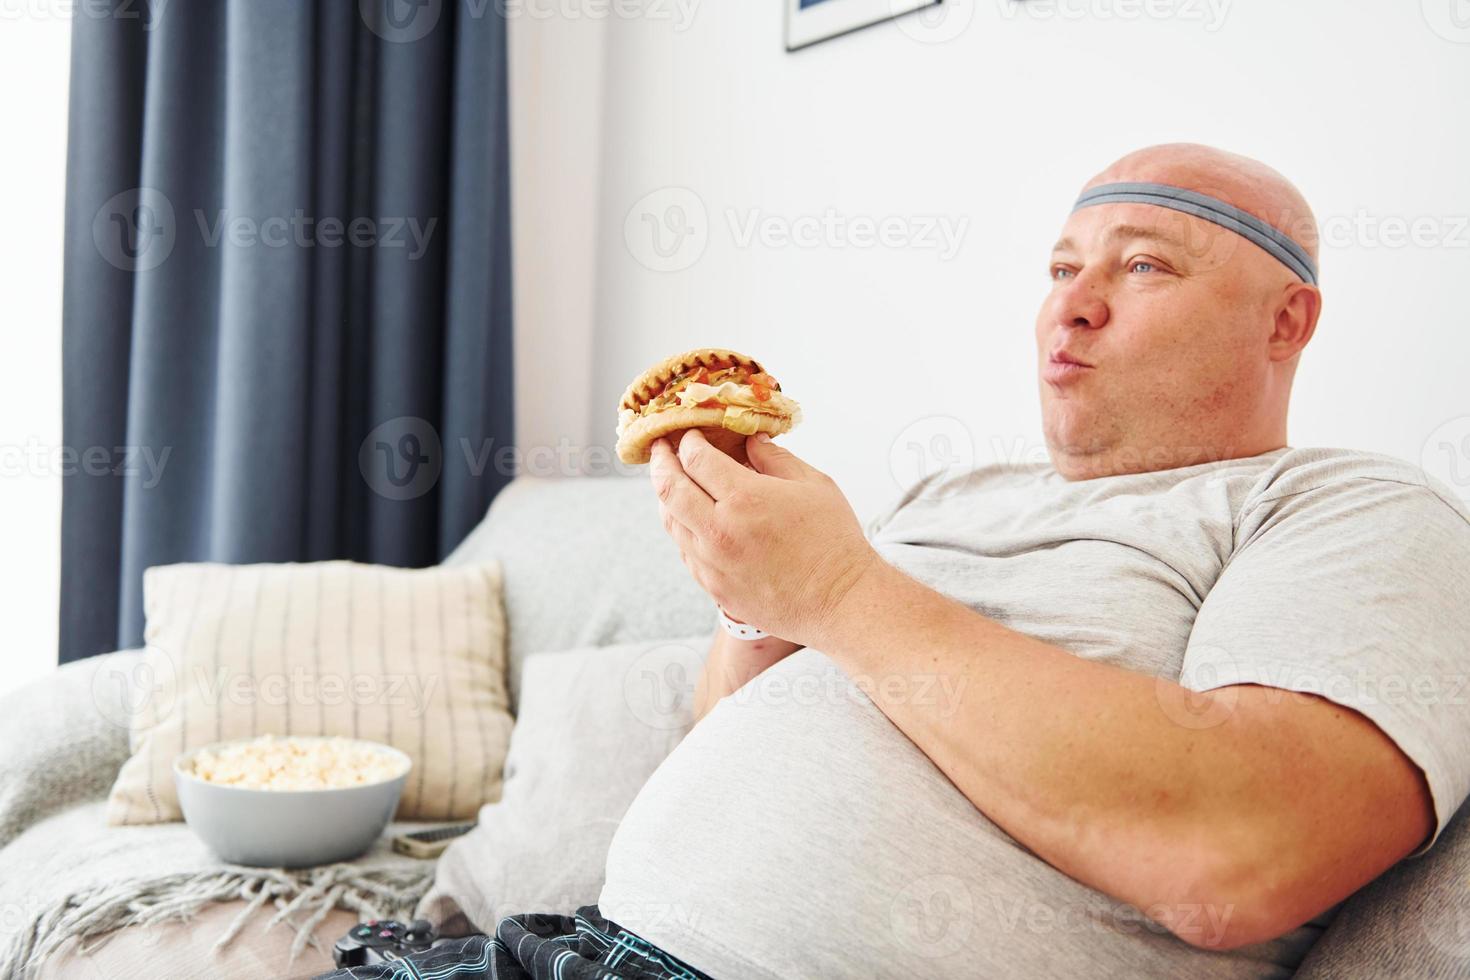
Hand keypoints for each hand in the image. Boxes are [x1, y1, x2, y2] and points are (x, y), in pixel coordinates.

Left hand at [649, 428, 880, 647]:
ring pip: (670, 522)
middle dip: (660, 462)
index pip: (696, 459)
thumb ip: (775, 458)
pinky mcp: (714, 588)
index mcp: (744, 498)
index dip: (689, 441)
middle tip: (660, 449)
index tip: (691, 435)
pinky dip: (681, 528)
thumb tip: (751, 441)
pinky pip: (684, 551)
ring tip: (670, 481)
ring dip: (665, 496)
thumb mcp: (813, 484)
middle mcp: (719, 531)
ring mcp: (712, 563)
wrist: (840, 602)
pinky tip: (690, 519)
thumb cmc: (834, 542)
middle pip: (669, 488)